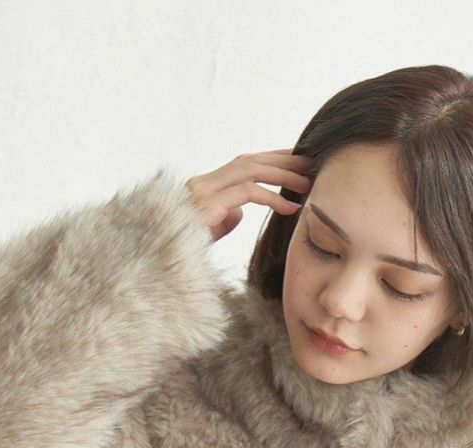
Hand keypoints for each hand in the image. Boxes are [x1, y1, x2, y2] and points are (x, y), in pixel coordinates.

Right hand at [186, 149, 312, 243]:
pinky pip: (246, 193)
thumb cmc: (183, 251)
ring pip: (250, 170)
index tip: (299, 161)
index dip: (273, 159)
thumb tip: (239, 210)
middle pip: (250, 161)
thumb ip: (225, 215)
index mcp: (206, 185)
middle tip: (311, 165)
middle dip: (283, 161)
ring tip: (307, 186)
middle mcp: (203, 182)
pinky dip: (272, 198)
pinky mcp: (207, 204)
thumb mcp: (210, 231)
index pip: (244, 163)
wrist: (161, 263)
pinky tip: (290, 209)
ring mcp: (203, 191)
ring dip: (282, 176)